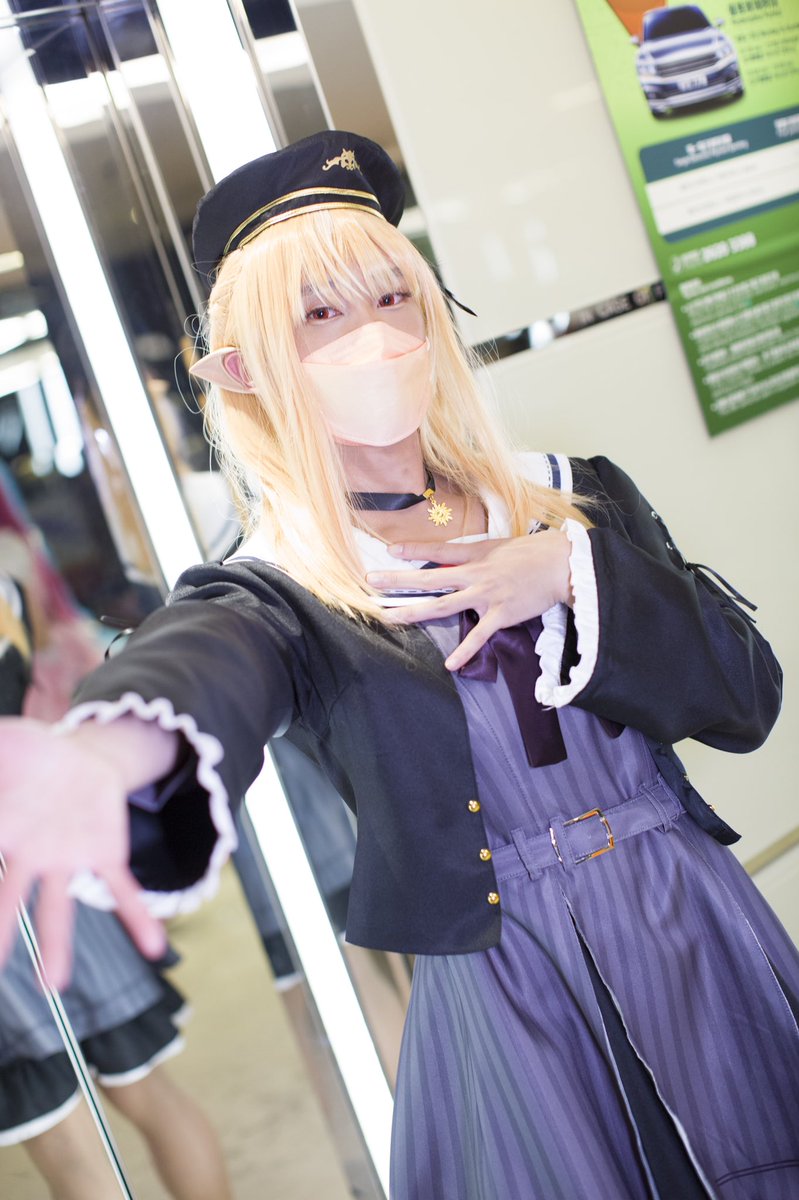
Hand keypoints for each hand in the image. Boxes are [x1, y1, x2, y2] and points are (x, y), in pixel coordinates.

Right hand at [0, 718, 168, 987]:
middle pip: (7, 899)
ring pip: (57, 908)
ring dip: (56, 946)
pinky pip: (120, 888)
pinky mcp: (103, 854)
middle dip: (0, 930)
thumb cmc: (29, 752)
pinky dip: (137, 916)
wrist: (77, 758)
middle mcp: (29, 855)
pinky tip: (154, 945)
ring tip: (52, 985)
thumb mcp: (5, 740)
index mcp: (3, 829)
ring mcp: (66, 859)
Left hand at [366, 530, 572, 669]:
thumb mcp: (500, 546)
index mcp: (476, 555)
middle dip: (398, 580)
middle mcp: (475, 574)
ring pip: (442, 605)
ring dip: (413, 611)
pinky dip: (464, 651)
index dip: (412, 549)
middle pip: (429, 578)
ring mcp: (486, 595)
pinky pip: (478, 636)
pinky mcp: (500, 615)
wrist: (560, 565)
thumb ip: (477, 555)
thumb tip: (456, 560)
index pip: (438, 551)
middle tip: (371, 581)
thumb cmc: (534, 553)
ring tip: (390, 616)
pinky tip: (449, 664)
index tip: (389, 550)